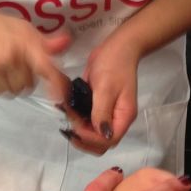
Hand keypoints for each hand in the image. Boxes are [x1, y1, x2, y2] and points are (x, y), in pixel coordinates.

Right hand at [0, 1, 69, 99]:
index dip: (56, 83)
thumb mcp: (23, 30)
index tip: (60, 96)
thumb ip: (45, 42)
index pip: (45, 66)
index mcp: (25, 42)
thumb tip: (66, 43)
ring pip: (12, 92)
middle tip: (13, 64)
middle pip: (27, 86)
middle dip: (23, 79)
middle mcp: (11, 55)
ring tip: (0, 66)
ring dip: (9, 84)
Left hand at [61, 37, 139, 155]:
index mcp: (124, 117)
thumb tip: (102, 134)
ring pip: (93, 135)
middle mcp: (116, 120)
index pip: (109, 140)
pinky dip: (77, 121)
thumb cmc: (114, 65)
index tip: (75, 127)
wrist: (117, 47)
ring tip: (66, 119)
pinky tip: (67, 113)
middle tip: (69, 126)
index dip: (91, 139)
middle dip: (83, 139)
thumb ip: (102, 112)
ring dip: (79, 132)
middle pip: (101, 143)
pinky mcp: (99, 108)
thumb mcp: (106, 88)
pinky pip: (88, 122)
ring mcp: (108, 115)